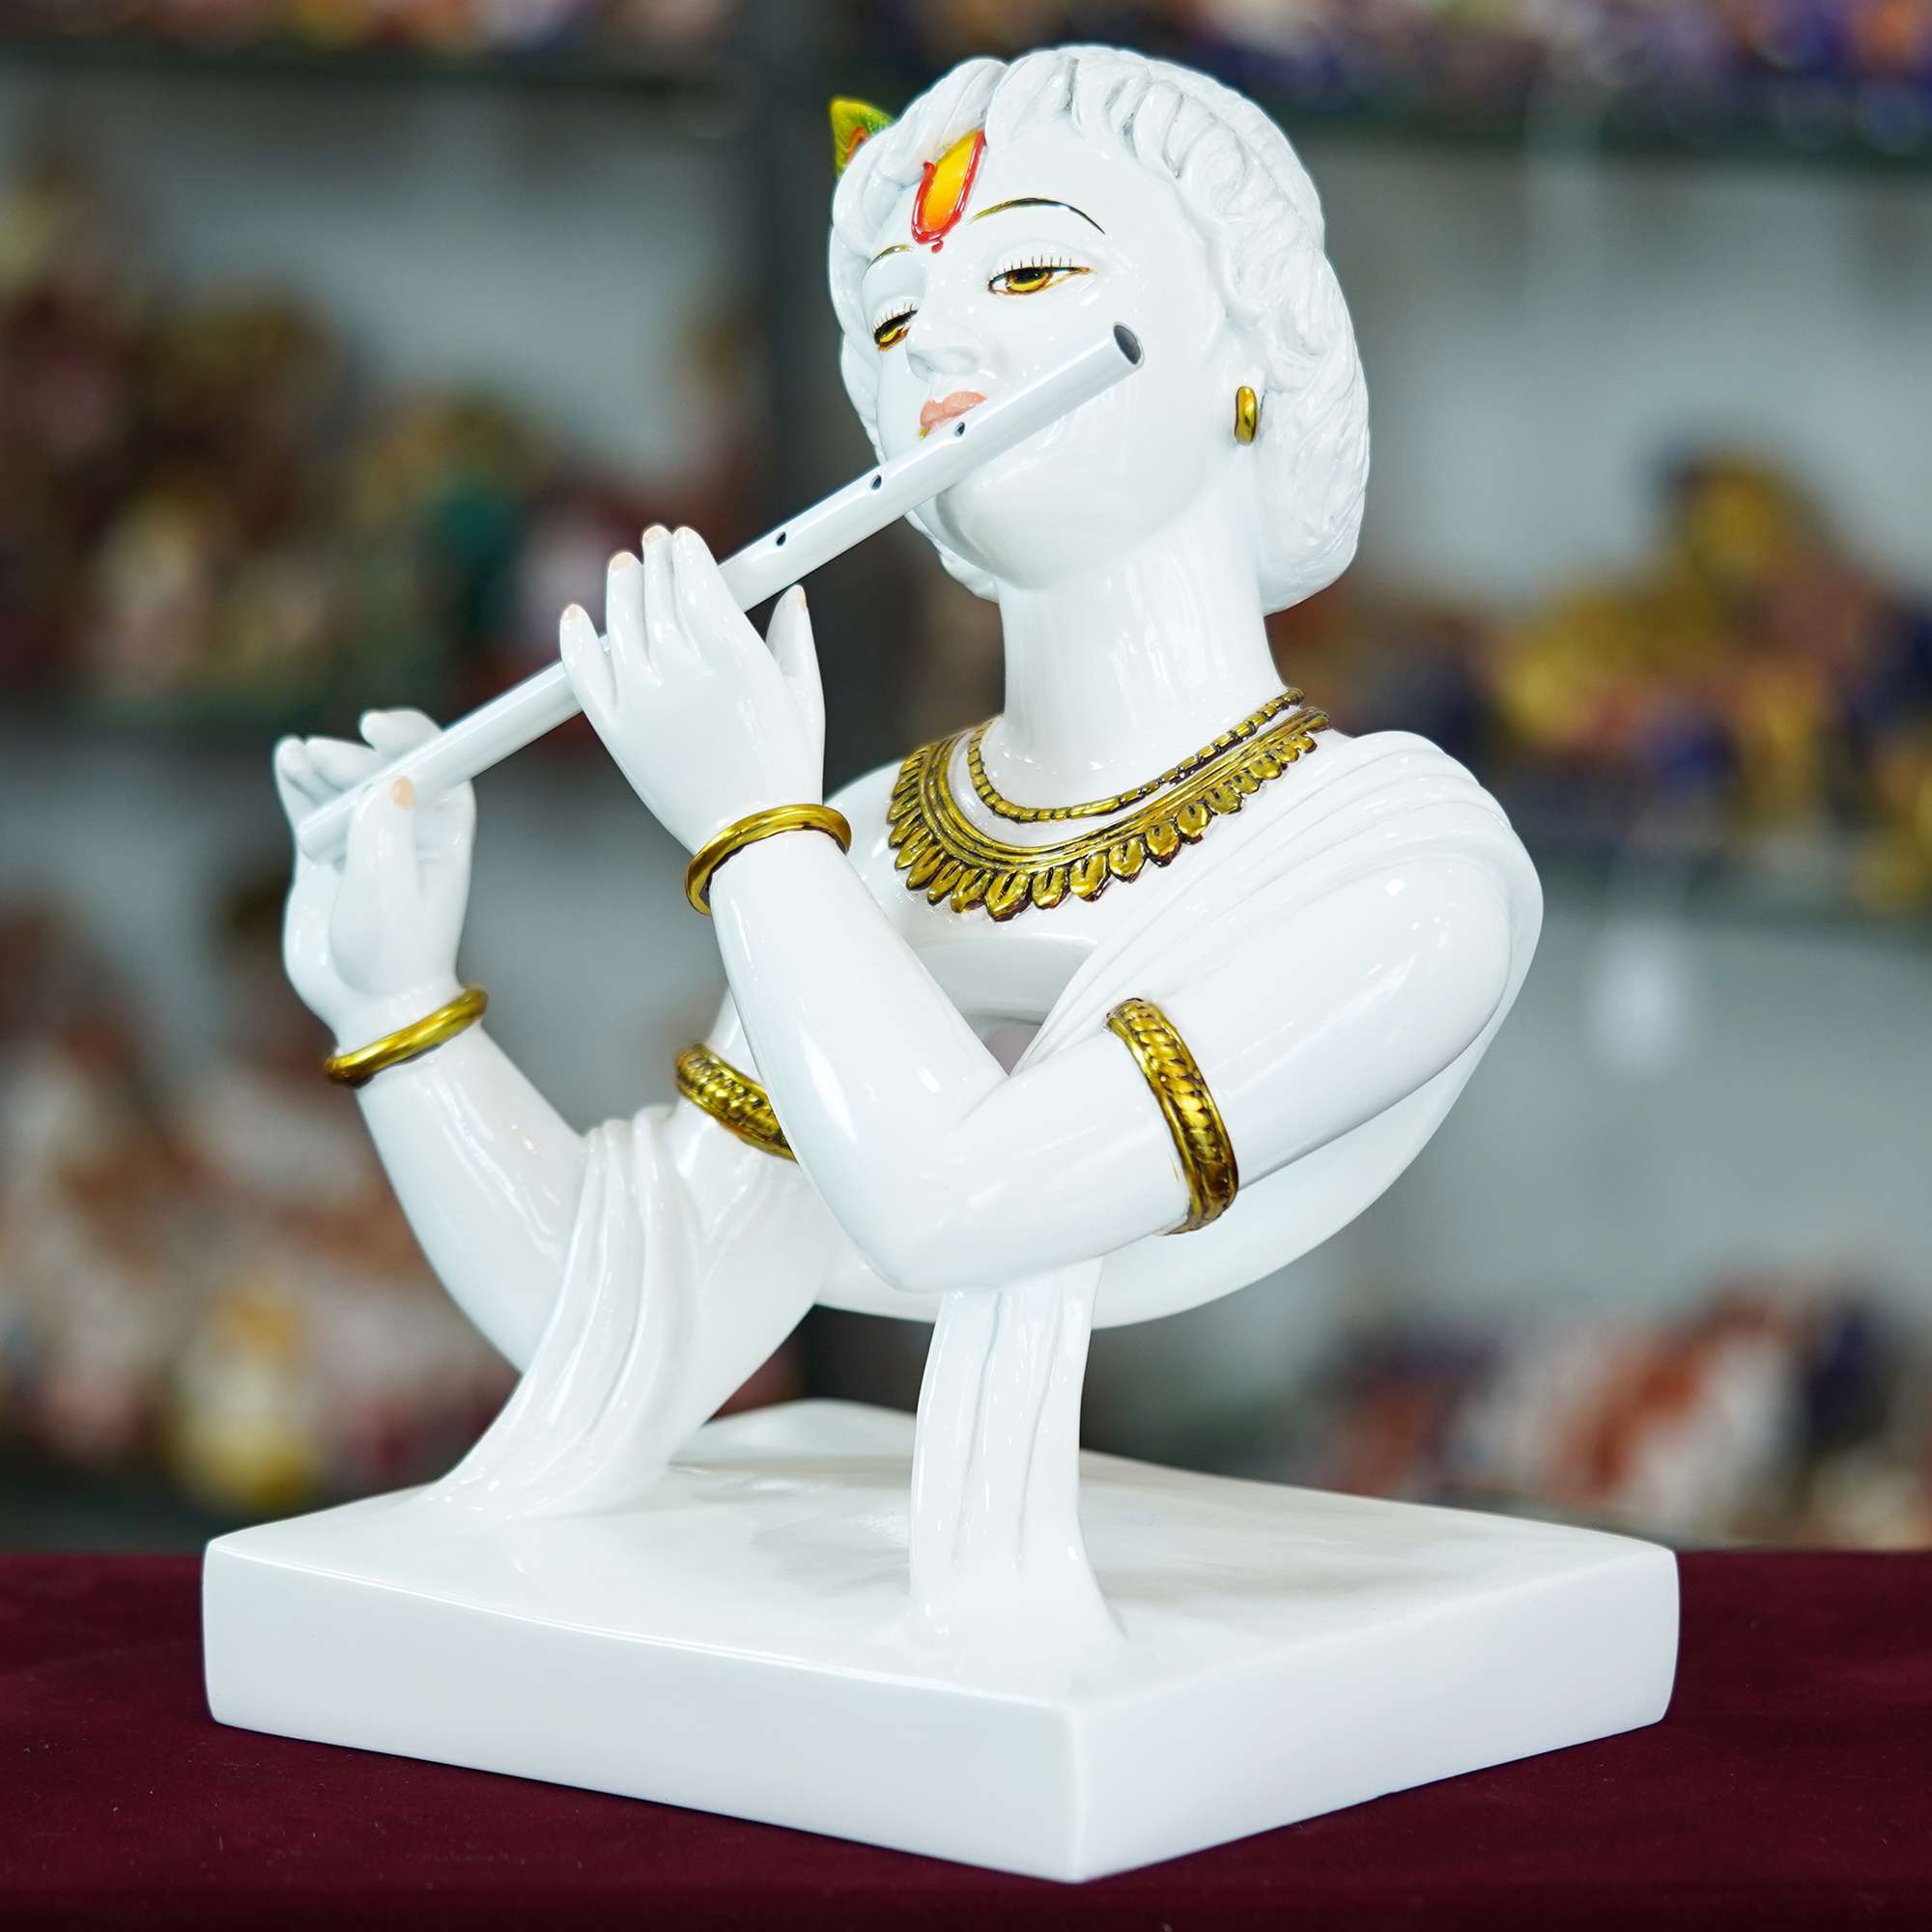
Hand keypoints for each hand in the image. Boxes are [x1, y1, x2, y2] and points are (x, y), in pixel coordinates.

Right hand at [272, 708, 475, 1050]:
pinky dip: (297, 784)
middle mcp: (406, 831)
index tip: (377, 726)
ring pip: (340, 785)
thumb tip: (390, 778)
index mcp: (443, 834)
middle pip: (380, 770)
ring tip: (296, 756)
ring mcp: (362, 841)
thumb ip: (386, 831)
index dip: (411, 735)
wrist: (365, 1004)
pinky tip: (287, 759)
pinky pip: (310, 809)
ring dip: (319, 765)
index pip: (437, 764)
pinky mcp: (323, 858)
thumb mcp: (392, 890)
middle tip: (320, 755)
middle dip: (350, 756)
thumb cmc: (394, 952)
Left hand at [557, 524, 824, 852]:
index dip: (686, 552)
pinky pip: (583, 672)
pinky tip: (576, 615)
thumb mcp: (805, 698)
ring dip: (620, 586)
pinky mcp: (617, 733)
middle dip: (656, 560)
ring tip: (622, 567)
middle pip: (658, 593)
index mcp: (735, 657)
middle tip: (653, 542)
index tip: (683, 539)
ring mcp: (644, 701)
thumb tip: (792, 595)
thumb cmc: (787, 769)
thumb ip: (794, 639)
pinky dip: (575, 638)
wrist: (753, 837)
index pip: (697, 579)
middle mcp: (683, 671)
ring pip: (621, 622)